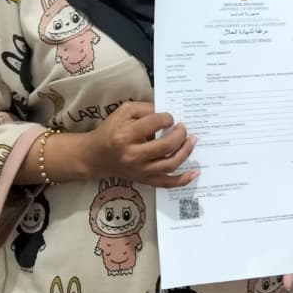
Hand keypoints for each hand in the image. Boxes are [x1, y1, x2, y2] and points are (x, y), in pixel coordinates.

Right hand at [82, 101, 198, 188]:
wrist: (96, 156)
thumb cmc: (111, 131)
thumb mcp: (123, 112)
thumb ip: (145, 108)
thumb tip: (166, 114)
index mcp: (125, 136)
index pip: (154, 124)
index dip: (166, 118)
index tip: (169, 118)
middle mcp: (133, 155)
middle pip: (165, 146)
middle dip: (179, 134)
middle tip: (184, 127)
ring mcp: (140, 171)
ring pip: (169, 165)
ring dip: (185, 152)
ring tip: (193, 140)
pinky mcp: (145, 180)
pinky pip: (166, 183)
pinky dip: (182, 180)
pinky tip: (195, 173)